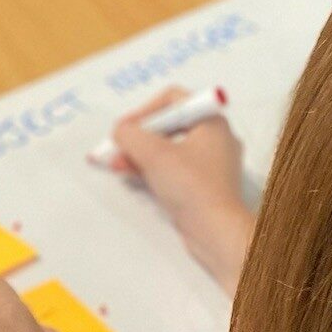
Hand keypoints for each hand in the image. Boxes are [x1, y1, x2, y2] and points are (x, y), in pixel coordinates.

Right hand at [105, 87, 252, 292]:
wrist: (216, 231)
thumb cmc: (191, 185)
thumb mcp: (153, 153)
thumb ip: (130, 134)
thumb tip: (120, 131)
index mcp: (212, 122)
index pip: (174, 100)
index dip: (144, 110)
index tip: (125, 127)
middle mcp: (215, 139)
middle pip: (169, 126)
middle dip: (137, 137)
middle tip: (115, 147)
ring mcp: (210, 165)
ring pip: (169, 150)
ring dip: (139, 154)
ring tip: (115, 163)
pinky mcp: (203, 187)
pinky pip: (173, 170)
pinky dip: (151, 170)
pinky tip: (130, 174)